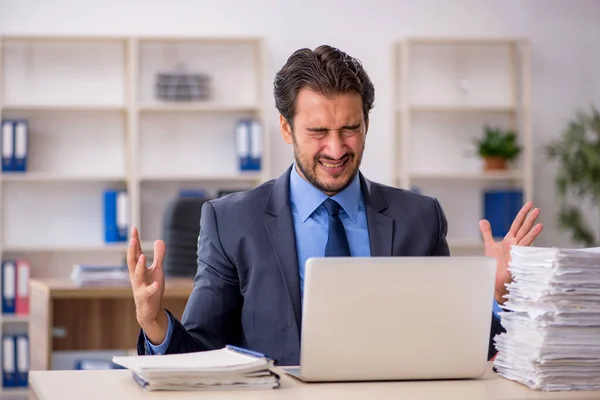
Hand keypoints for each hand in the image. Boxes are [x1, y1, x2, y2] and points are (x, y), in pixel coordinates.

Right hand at [127, 226, 167, 343]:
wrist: (148, 310)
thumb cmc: (151, 287)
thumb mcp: (157, 270)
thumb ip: (158, 256)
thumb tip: (159, 240)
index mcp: (138, 269)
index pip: (135, 252)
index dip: (135, 241)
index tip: (134, 228)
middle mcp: (136, 276)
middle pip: (132, 261)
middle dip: (132, 250)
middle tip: (133, 239)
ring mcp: (139, 286)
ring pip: (137, 275)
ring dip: (139, 266)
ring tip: (142, 256)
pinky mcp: (145, 297)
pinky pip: (148, 292)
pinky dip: (152, 287)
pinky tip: (157, 283)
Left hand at [479, 202, 542, 304]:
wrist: (495, 278)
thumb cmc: (493, 264)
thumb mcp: (489, 244)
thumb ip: (487, 232)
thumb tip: (483, 220)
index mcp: (510, 239)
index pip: (517, 224)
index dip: (523, 214)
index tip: (530, 205)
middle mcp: (515, 243)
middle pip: (523, 227)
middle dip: (530, 217)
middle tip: (537, 207)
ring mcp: (518, 249)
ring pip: (526, 234)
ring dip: (533, 226)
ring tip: (540, 217)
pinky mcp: (518, 255)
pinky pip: (525, 244)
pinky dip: (531, 236)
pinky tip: (538, 229)